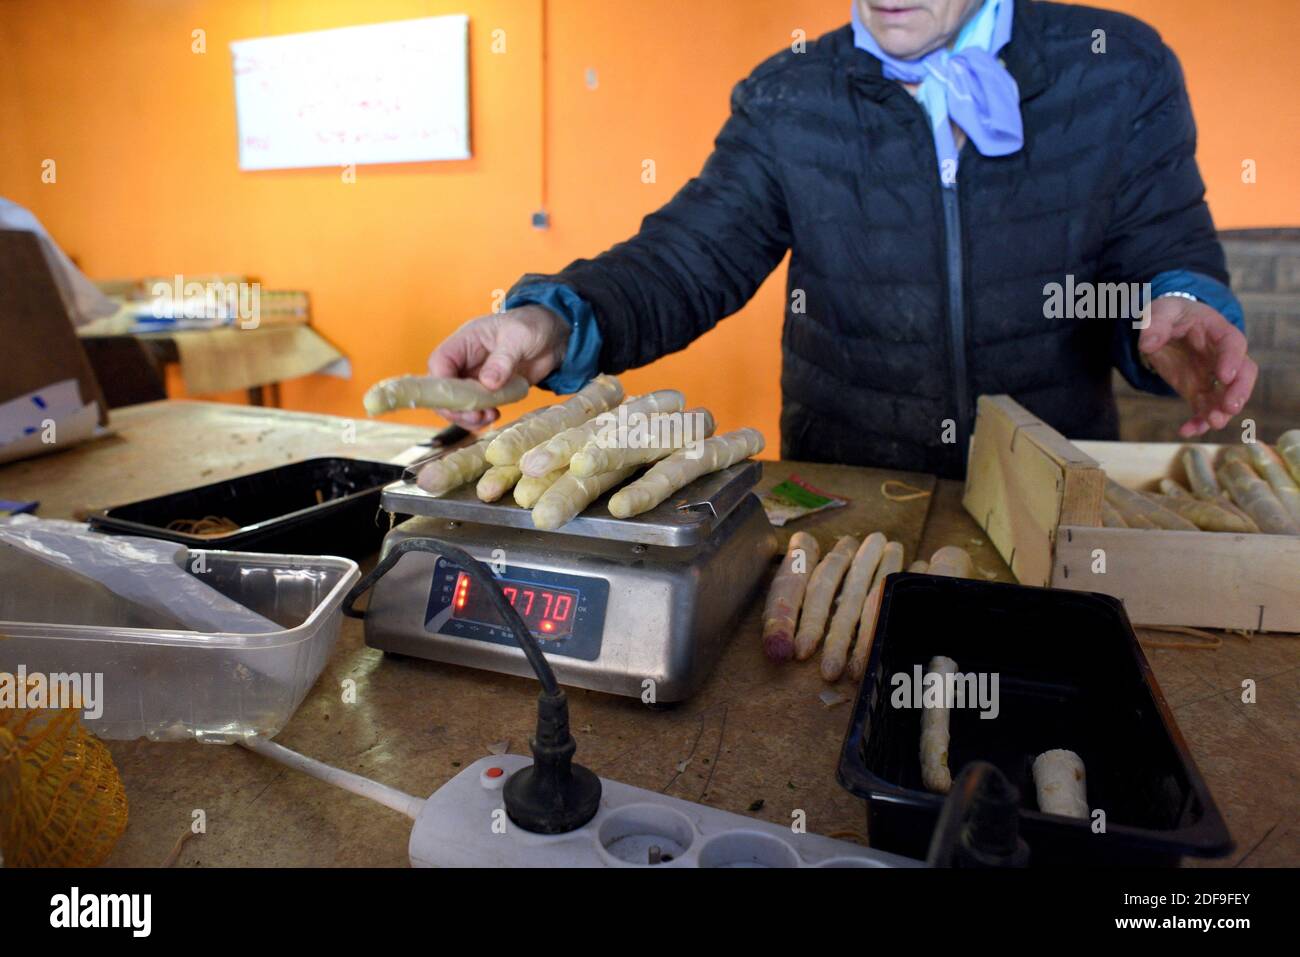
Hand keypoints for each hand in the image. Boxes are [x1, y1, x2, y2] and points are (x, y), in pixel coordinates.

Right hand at [427, 305, 569, 428]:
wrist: (553, 337)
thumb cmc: (532, 325)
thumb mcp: (519, 337)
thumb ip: (503, 359)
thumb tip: (487, 383)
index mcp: (465, 341)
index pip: (440, 362)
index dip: (441, 383)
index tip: (457, 400)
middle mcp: (465, 361)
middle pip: (444, 387)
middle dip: (455, 406)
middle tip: (476, 415)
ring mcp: (476, 378)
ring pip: (458, 402)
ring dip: (467, 415)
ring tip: (488, 417)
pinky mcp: (489, 391)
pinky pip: (476, 408)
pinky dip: (481, 416)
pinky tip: (495, 416)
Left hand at [1138, 296, 1256, 437]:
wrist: (1164, 327)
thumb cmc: (1169, 314)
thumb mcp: (1161, 311)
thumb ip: (1155, 325)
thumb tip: (1146, 343)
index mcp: (1218, 331)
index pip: (1233, 344)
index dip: (1232, 360)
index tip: (1224, 376)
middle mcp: (1222, 356)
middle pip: (1243, 374)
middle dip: (1239, 392)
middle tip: (1229, 407)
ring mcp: (1212, 376)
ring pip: (1226, 396)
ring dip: (1221, 412)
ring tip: (1212, 423)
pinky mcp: (1198, 391)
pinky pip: (1203, 409)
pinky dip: (1197, 422)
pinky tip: (1186, 431)